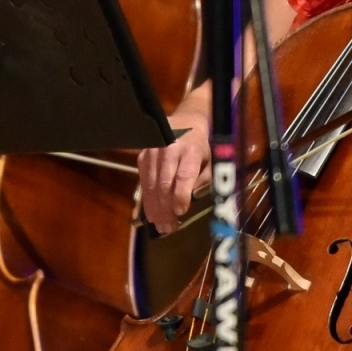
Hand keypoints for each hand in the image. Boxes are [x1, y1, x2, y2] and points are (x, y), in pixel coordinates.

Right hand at [137, 112, 212, 233]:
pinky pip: (143, 182)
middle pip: (164, 184)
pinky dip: (147, 200)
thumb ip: (201, 181)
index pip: (184, 175)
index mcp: (190, 149)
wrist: (185, 122)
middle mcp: (168, 149)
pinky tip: (152, 213)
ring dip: (155, 208)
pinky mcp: (142, 156)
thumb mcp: (209, 161)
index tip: (180, 212)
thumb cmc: (201, 146)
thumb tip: (190, 200)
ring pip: (151, 185)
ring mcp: (152, 152)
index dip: (181, 195)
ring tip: (160, 226)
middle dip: (166, 209)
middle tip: (169, 228)